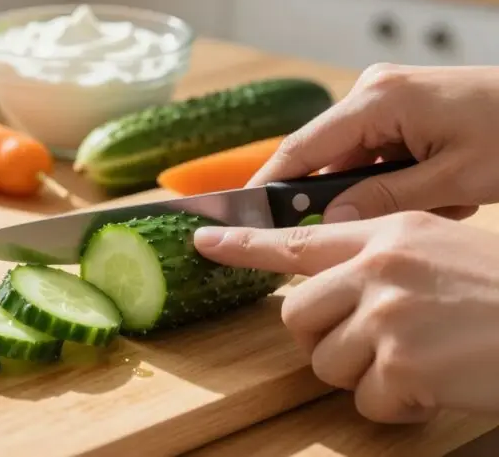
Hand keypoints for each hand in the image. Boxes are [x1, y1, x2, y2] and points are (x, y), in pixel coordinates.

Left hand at [193, 212, 498, 423]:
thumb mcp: (438, 251)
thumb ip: (377, 258)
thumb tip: (323, 282)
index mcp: (388, 236)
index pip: (297, 240)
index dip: (243, 244)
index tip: (204, 240)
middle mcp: (379, 269)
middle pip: (297, 315)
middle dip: (323, 339)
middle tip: (372, 345)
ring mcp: (389, 316)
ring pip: (324, 362)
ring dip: (364, 376)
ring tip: (416, 363)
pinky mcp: (403, 364)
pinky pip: (365, 400)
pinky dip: (394, 406)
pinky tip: (433, 388)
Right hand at [249, 63, 498, 221]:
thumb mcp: (454, 179)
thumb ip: (384, 200)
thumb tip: (330, 221)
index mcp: (376, 99)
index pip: (301, 149)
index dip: (269, 187)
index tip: (242, 218)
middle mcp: (373, 91)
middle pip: (328, 158)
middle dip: (354, 197)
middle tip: (387, 224)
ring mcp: (389, 97)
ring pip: (359, 162)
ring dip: (390, 192)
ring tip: (449, 199)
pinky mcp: (405, 108)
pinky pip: (383, 154)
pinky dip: (406, 180)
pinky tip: (451, 189)